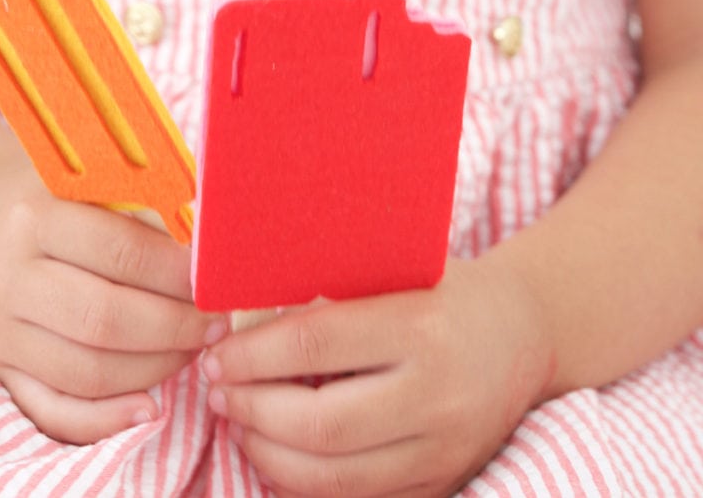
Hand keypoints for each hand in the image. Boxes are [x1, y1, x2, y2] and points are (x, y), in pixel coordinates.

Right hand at [0, 159, 226, 443]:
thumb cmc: (57, 197)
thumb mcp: (91, 179)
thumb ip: (144, 203)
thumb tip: (208, 243)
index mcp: (34, 217)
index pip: (120, 252)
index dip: (177, 273)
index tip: (215, 280)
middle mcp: (8, 277)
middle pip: (104, 320)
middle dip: (174, 327)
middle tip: (216, 322)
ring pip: (87, 372)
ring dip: (154, 368)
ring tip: (194, 349)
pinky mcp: (0, 369)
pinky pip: (54, 411)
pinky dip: (106, 420)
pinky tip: (150, 408)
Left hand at [202, 256, 552, 496]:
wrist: (525, 333)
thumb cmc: (443, 287)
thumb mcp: (396, 265)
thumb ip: (333, 282)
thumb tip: (241, 302)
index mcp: (422, 325)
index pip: (316, 343)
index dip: (253, 354)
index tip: (216, 352)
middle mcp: (437, 395)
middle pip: (320, 424)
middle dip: (252, 410)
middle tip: (216, 390)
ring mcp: (443, 450)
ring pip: (334, 477)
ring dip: (267, 454)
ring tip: (237, 422)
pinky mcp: (441, 483)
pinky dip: (303, 486)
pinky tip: (274, 456)